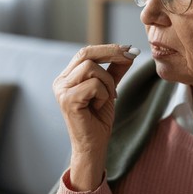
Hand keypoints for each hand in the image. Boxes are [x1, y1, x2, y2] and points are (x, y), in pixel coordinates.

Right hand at [53, 44, 139, 190]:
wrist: (94, 144)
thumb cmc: (98, 118)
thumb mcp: (109, 89)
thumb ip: (115, 71)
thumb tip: (129, 52)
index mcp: (68, 76)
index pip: (86, 52)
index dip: (108, 48)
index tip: (130, 49)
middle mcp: (61, 81)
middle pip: (86, 53)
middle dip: (112, 53)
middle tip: (131, 55)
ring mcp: (62, 90)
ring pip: (91, 68)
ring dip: (108, 82)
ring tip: (108, 97)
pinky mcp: (68, 100)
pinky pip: (94, 85)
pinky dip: (104, 94)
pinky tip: (99, 106)